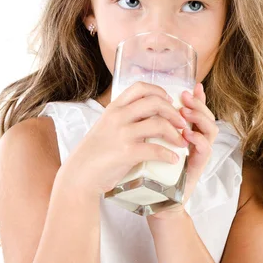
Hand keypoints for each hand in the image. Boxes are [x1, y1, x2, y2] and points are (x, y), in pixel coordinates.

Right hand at [60, 81, 188, 196]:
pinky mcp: (126, 153)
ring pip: (158, 124)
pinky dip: (168, 155)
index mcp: (114, 108)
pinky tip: (173, 159)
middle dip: (174, 112)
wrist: (80, 174)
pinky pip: (155, 149)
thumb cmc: (95, 152)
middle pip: (155, 102)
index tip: (169, 101)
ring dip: (176, 134)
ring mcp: (122, 134)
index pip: (140, 88)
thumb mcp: (106, 126)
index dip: (159, 91)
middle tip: (183, 124)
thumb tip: (148, 115)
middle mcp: (118, 117)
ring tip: (182, 143)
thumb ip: (124, 118)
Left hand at [147, 82, 218, 224]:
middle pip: (206, 114)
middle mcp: (196, 141)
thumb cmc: (151, 173)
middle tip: (185, 96)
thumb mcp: (149, 145)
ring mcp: (199, 154)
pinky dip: (199, 139)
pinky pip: (206, 149)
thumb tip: (140, 107)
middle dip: (197, 103)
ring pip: (211, 128)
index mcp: (186, 133)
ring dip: (199, 118)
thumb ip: (151, 128)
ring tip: (185, 113)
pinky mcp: (198, 167)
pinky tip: (188, 135)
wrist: (156, 202)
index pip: (196, 110)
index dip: (196, 97)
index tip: (190, 86)